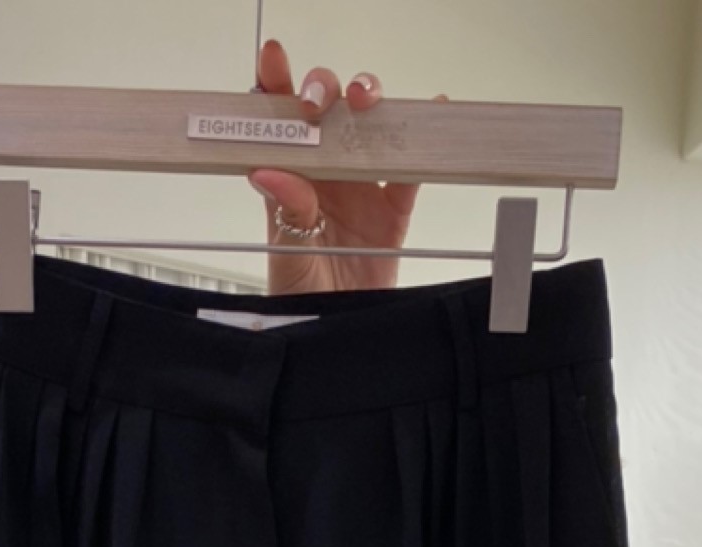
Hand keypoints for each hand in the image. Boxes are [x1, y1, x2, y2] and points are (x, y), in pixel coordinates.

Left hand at [249, 39, 437, 295]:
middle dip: (324, 88)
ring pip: (368, 124)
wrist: (333, 333)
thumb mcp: (286, 256)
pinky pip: (411, 169)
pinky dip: (423, 141)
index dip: (276, 82)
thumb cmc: (299, 296)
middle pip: (327, 108)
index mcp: (290, 177)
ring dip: (368, 100)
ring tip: (364, 102)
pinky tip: (433, 112)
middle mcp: (324, 172)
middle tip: (317, 103)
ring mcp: (361, 185)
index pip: (278, 120)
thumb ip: (285, 212)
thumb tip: (268, 170)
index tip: (273, 58)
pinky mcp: (393, 208)